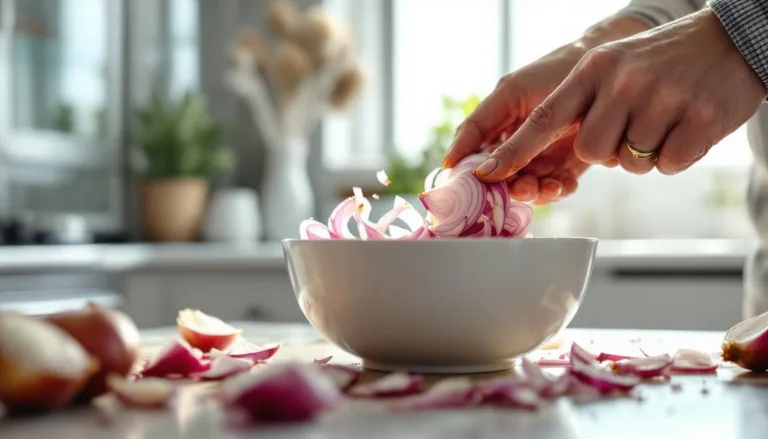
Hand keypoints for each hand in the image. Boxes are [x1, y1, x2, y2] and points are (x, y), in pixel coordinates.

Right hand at [445, 16, 647, 203]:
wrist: (606, 70)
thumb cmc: (555, 71)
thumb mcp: (514, 93)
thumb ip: (486, 124)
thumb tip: (461, 165)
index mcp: (496, 123)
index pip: (471, 151)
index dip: (464, 170)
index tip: (464, 185)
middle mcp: (514, 142)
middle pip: (499, 176)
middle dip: (508, 186)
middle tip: (520, 187)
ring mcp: (539, 155)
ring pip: (526, 186)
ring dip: (534, 192)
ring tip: (547, 187)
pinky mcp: (565, 165)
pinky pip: (554, 186)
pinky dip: (557, 190)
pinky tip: (564, 185)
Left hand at [474, 8, 766, 181]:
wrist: (731, 42)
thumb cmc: (662, 63)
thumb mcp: (612, 67)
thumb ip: (579, 103)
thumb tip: (544, 152)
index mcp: (595, 68)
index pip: (544, 118)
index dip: (514, 150)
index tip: (487, 172)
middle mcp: (623, 81)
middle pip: (592, 152)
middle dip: (609, 152)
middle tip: (634, 127)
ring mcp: (663, 98)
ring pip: (631, 163)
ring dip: (645, 152)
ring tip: (665, 118)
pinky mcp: (700, 118)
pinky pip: (669, 164)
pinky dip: (677, 154)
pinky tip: (688, 125)